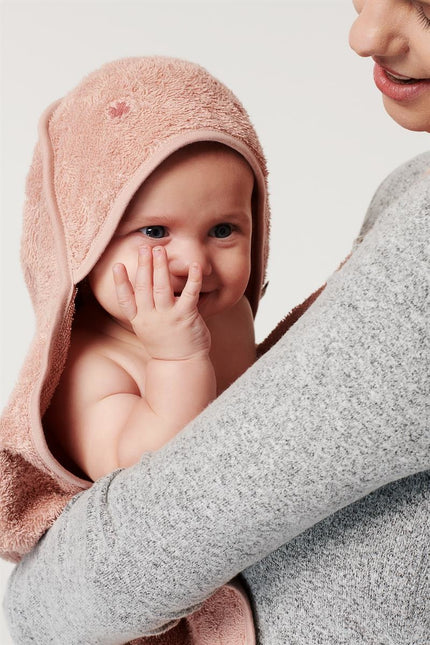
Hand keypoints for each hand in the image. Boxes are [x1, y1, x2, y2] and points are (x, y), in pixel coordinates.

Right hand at [112, 245, 210, 360]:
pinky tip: (194, 265)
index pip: (126, 299)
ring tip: (159, 250)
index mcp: (139, 320)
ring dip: (160, 267)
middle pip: (144, 287)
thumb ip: (146, 310)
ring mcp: (168, 317)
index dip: (121, 282)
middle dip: (143, 266)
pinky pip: (189, 294)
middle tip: (144, 247)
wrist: (181, 365)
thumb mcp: (148, 329)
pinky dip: (192, 279)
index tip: (117, 266)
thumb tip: (144, 289)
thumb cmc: (167, 345)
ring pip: (161, 288)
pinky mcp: (185, 317)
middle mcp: (150, 318)